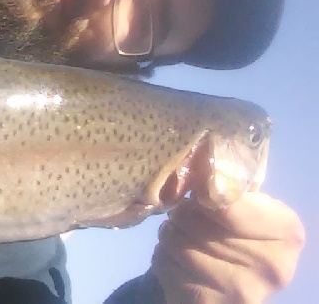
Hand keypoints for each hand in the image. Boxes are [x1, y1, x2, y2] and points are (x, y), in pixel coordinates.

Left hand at [150, 192, 304, 302]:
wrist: (221, 281)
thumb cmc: (232, 231)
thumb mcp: (242, 203)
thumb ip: (224, 182)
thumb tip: (200, 160)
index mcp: (288, 232)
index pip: (225, 202)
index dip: (202, 193)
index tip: (200, 194)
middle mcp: (272, 267)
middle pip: (194, 220)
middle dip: (181, 214)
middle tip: (187, 217)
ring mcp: (240, 291)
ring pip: (175, 241)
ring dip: (169, 234)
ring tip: (181, 236)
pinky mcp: (206, 303)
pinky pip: (163, 262)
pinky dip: (162, 255)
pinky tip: (178, 259)